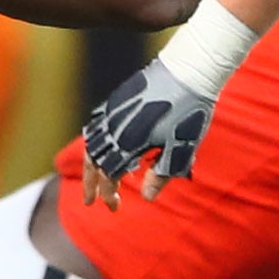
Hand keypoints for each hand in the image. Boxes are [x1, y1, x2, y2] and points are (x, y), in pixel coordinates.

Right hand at [80, 58, 214, 205]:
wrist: (188, 70)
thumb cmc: (189, 111)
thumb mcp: (180, 148)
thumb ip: (161, 173)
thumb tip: (145, 197)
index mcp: (129, 142)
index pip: (109, 175)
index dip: (108, 193)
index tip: (113, 207)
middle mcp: (115, 127)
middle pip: (93, 161)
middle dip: (91, 183)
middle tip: (90, 201)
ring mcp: (113, 111)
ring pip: (92, 142)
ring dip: (90, 164)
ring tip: (92, 178)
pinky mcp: (117, 99)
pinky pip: (96, 124)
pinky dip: (94, 142)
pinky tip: (101, 147)